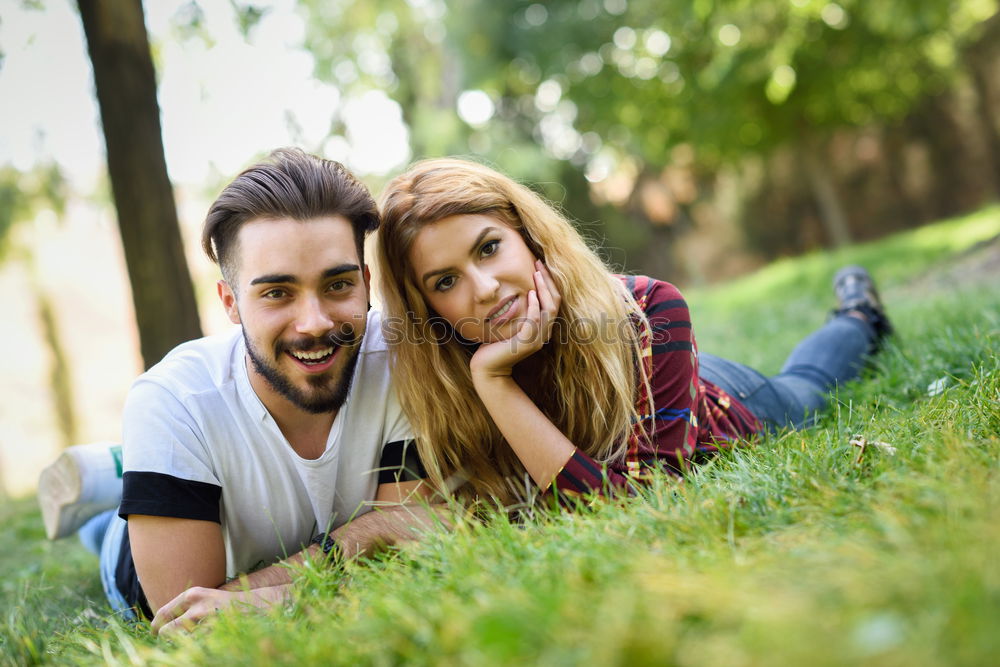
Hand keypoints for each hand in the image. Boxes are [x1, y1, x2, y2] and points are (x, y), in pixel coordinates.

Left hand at [150, 585, 286, 638]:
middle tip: (172, 643)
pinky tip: (201, 646)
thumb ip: (186, 607)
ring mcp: (206, 624)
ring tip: (188, 645)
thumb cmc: (229, 605)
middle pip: (165, 632)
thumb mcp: (207, 598)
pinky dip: (193, 651)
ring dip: (179, 648)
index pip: (162, 614)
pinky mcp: (214, 637)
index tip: (155, 634)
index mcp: (193, 595)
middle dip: (166, 640)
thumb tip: (161, 625)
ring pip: (178, 643)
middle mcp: (197, 607)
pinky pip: (194, 650)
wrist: (260, 607)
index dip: (155, 627)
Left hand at [470, 261, 560, 378]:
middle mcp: (544, 333)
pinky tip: (529, 293)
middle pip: (555, 302)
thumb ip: (517, 310)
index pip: (554, 301)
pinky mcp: (526, 343)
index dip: (549, 283)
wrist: (487, 368)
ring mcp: (537, 339)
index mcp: (542, 328)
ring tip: (536, 273)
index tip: (540, 265)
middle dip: (548, 281)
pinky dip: (534, 306)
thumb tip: (515, 290)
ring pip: (548, 309)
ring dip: (543, 289)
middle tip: (539, 263)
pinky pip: (535, 320)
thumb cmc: (495, 344)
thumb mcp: (509, 323)